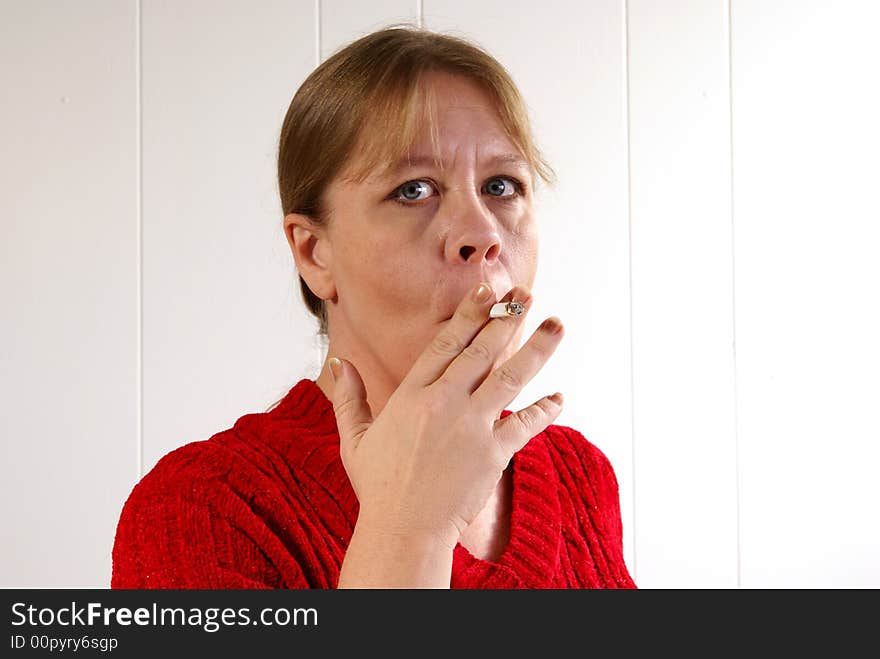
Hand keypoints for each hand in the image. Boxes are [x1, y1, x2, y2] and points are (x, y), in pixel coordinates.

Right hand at [328, 282, 564, 547]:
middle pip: (482, 350)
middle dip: (506, 318)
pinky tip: (560, 397)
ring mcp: (472, 427)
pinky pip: (526, 425)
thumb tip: (338, 362)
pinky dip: (545, 410)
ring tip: (557, 324)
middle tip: (525, 293)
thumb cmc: (379, 488)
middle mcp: (444, 403)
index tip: (487, 291)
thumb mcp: (356, 439)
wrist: (403, 531)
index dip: (470, 314)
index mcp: (412, 395)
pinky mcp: (494, 454)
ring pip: (510, 377)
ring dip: (536, 349)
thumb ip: (349, 397)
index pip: (446, 343)